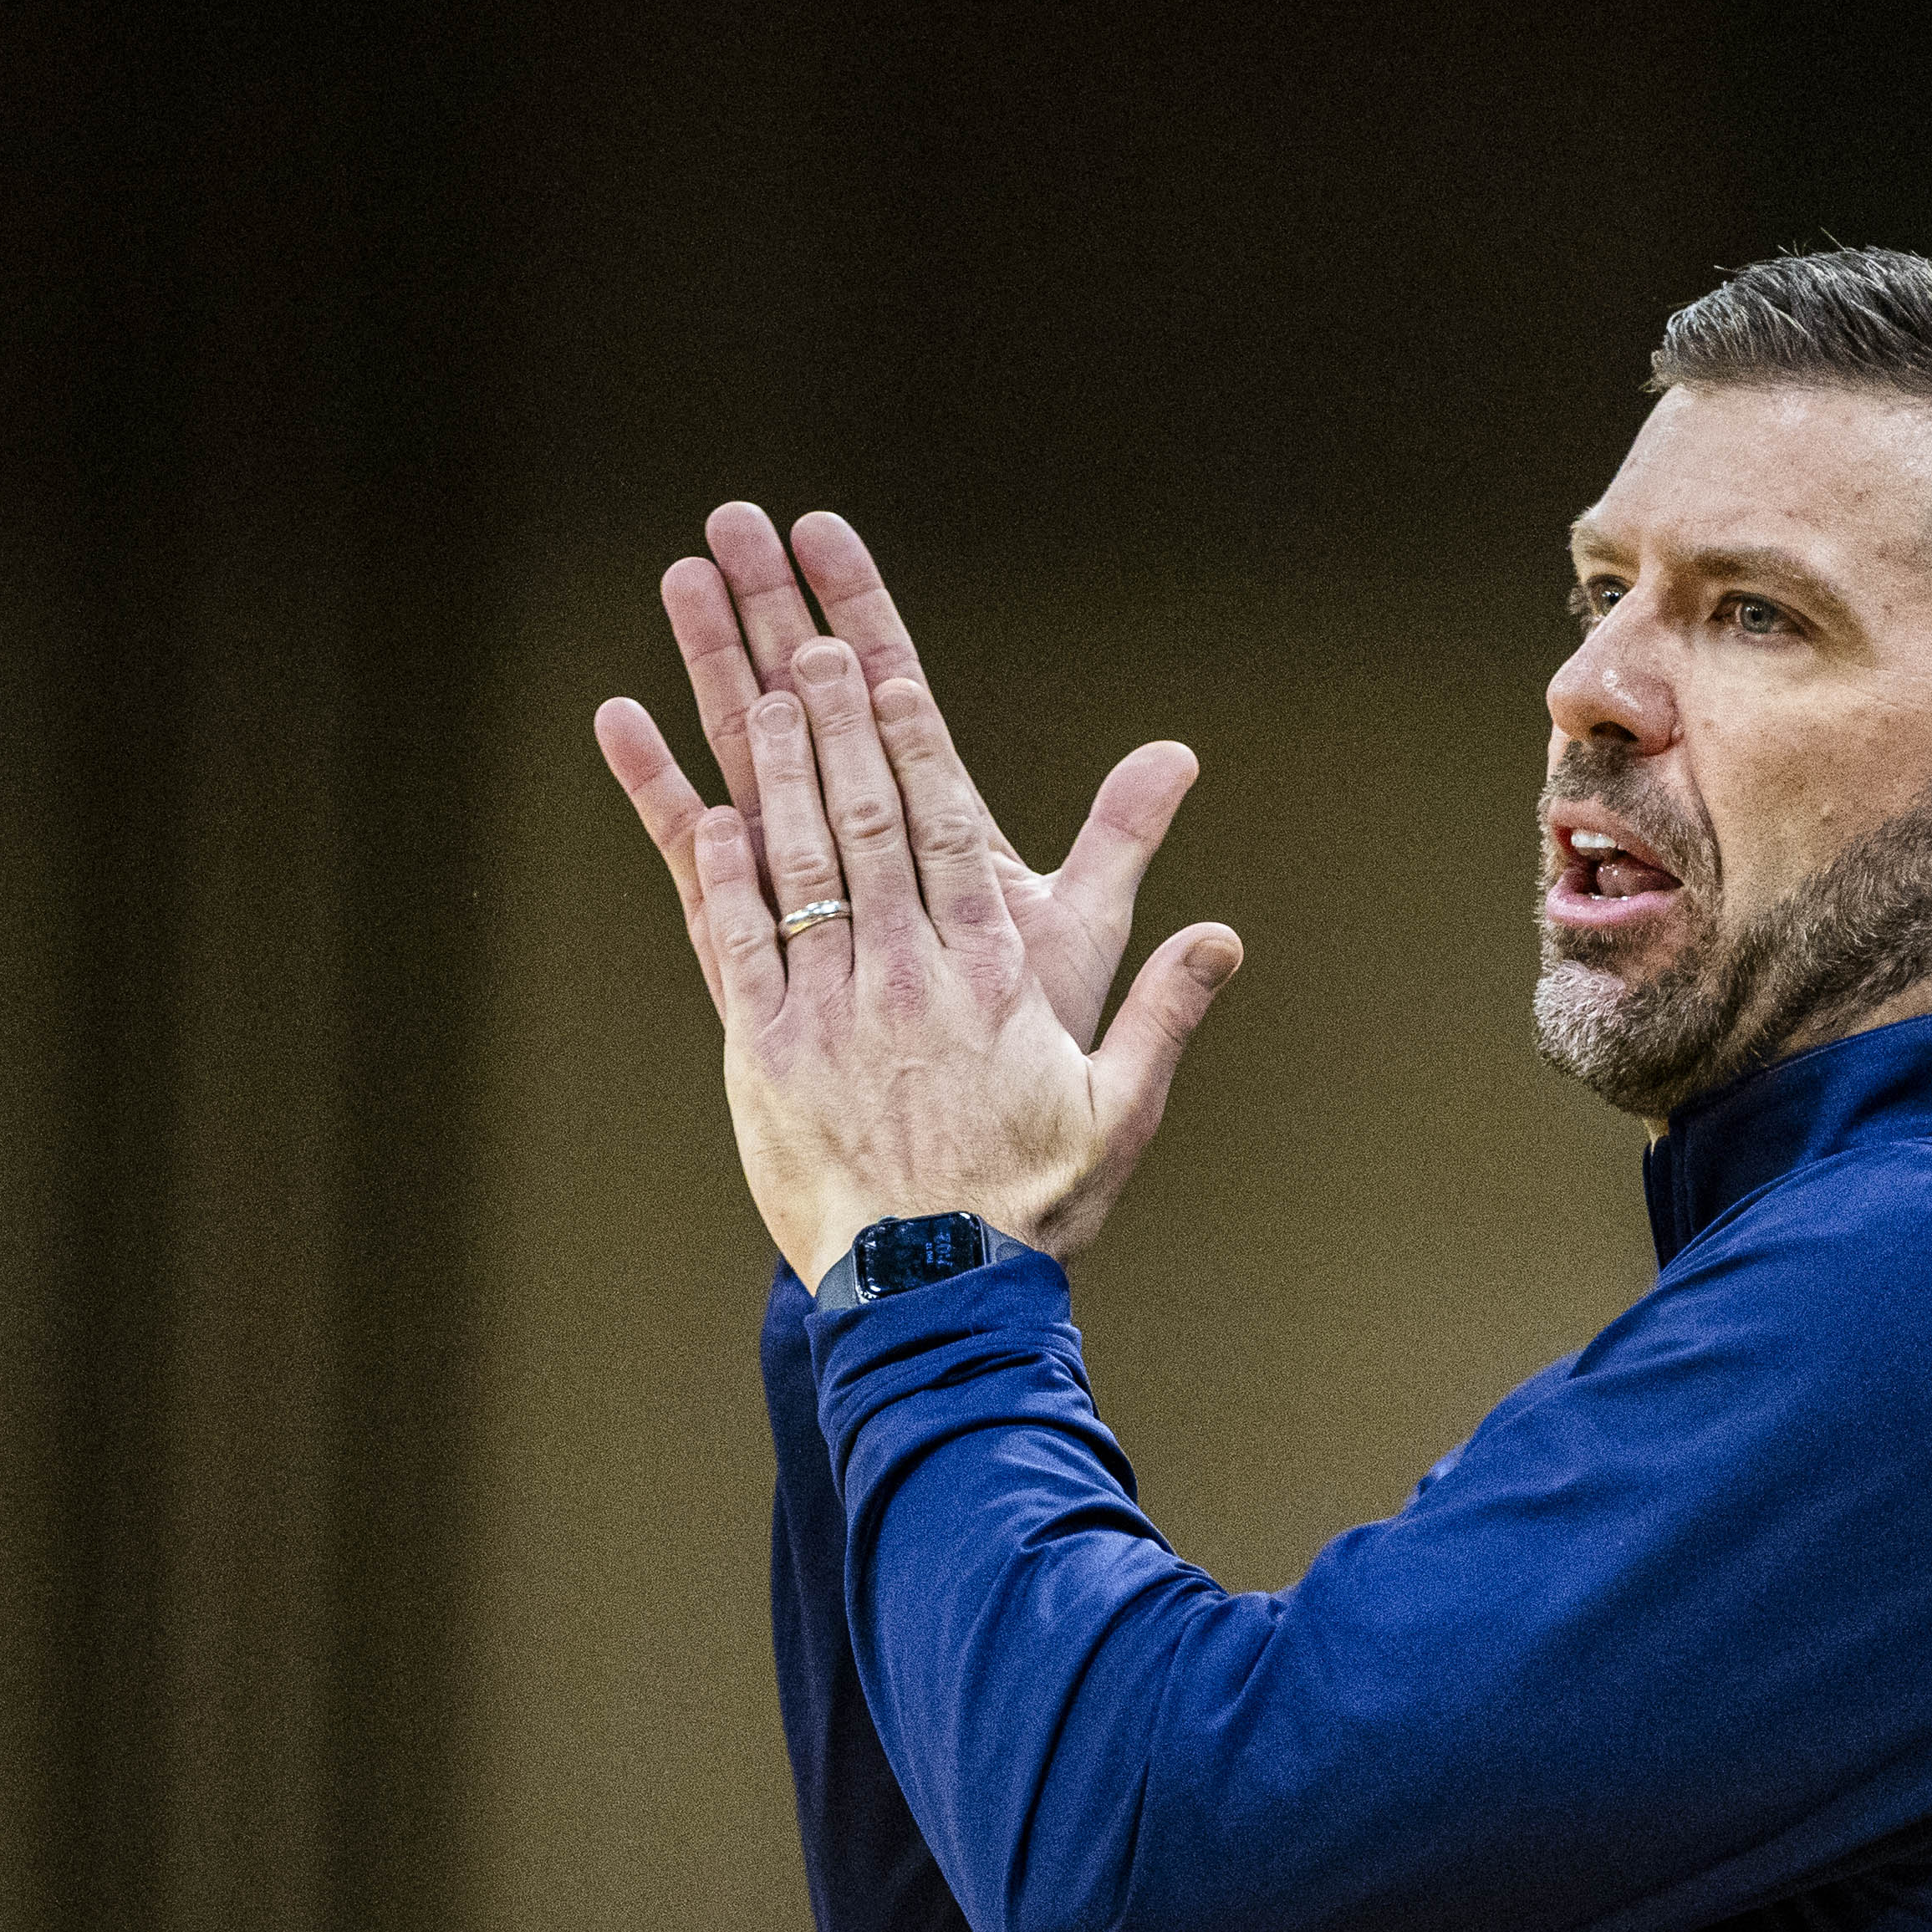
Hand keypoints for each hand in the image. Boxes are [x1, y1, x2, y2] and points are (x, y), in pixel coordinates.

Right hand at [595, 503, 1199, 1047]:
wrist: (951, 1215)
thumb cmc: (1027, 1087)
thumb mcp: (1080, 949)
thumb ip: (1117, 848)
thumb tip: (1182, 753)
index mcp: (944, 844)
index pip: (900, 699)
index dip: (862, 613)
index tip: (822, 529)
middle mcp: (866, 858)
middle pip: (813, 708)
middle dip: (774, 609)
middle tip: (732, 515)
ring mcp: (803, 900)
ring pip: (749, 761)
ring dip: (713, 667)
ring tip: (680, 575)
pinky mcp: (752, 959)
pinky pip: (698, 866)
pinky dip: (660, 791)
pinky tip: (620, 718)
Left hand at [675, 637, 1239, 1282]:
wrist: (936, 1291)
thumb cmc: (1031, 1201)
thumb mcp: (1122, 1105)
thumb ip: (1167, 1009)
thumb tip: (1223, 937)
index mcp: (991, 976)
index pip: (946, 830)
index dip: (912, 741)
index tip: (886, 669)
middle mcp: (909, 974)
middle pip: (868, 819)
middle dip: (836, 720)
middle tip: (807, 640)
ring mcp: (830, 1008)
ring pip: (800, 862)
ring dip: (779, 767)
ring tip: (759, 687)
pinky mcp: (767, 1051)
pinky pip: (733, 942)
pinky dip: (721, 871)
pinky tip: (708, 809)